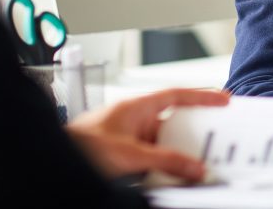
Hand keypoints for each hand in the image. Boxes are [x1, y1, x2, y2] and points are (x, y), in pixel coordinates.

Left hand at [68, 88, 229, 181]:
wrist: (49, 165)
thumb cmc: (78, 148)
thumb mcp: (131, 155)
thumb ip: (166, 161)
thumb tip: (194, 167)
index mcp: (136, 107)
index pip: (177, 95)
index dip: (202, 96)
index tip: (223, 100)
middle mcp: (133, 120)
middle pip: (173, 122)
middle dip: (193, 133)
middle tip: (215, 141)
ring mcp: (128, 139)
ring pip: (163, 144)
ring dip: (176, 155)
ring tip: (193, 165)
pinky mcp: (123, 159)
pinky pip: (152, 160)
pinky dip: (163, 168)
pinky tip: (171, 177)